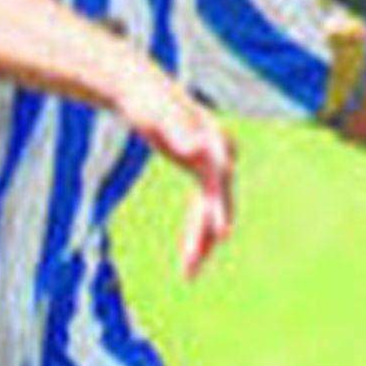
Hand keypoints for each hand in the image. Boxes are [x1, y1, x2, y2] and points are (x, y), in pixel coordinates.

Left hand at [115, 56, 234, 275]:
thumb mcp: (158, 115)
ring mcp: (214, 166)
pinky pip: (203, 208)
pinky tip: (192, 255)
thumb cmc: (149, 102)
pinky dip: (198, 231)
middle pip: (218, 202)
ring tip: (189, 274)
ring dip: (202, 241)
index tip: (222, 235)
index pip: (220, 182)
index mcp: (215, 143)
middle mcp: (221, 156)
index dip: (220, 209)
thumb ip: (177, 131)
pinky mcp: (202, 173)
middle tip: (191, 270)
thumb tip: (196, 148)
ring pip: (212, 211)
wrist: (143, 91)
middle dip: (206, 236)